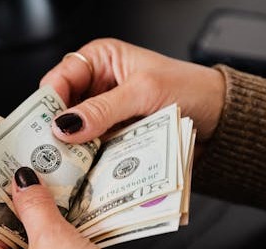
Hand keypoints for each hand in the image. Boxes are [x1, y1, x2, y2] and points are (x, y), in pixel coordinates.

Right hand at [41, 38, 224, 149]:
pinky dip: (88, 161)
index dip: (48, 102)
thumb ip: (102, 108)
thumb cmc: (190, 89)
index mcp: (100, 60)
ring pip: (75, 134)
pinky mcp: (113, 139)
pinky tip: (84, 170)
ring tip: (66, 165)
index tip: (45, 126)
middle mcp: (98, 86)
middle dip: (58, 129)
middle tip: (51, 150)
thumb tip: (65, 124)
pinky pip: (92, 150)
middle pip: (62, 109)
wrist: (221, 119)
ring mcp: (105, 115)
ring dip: (72, 149)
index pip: (59, 78)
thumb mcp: (143, 92)